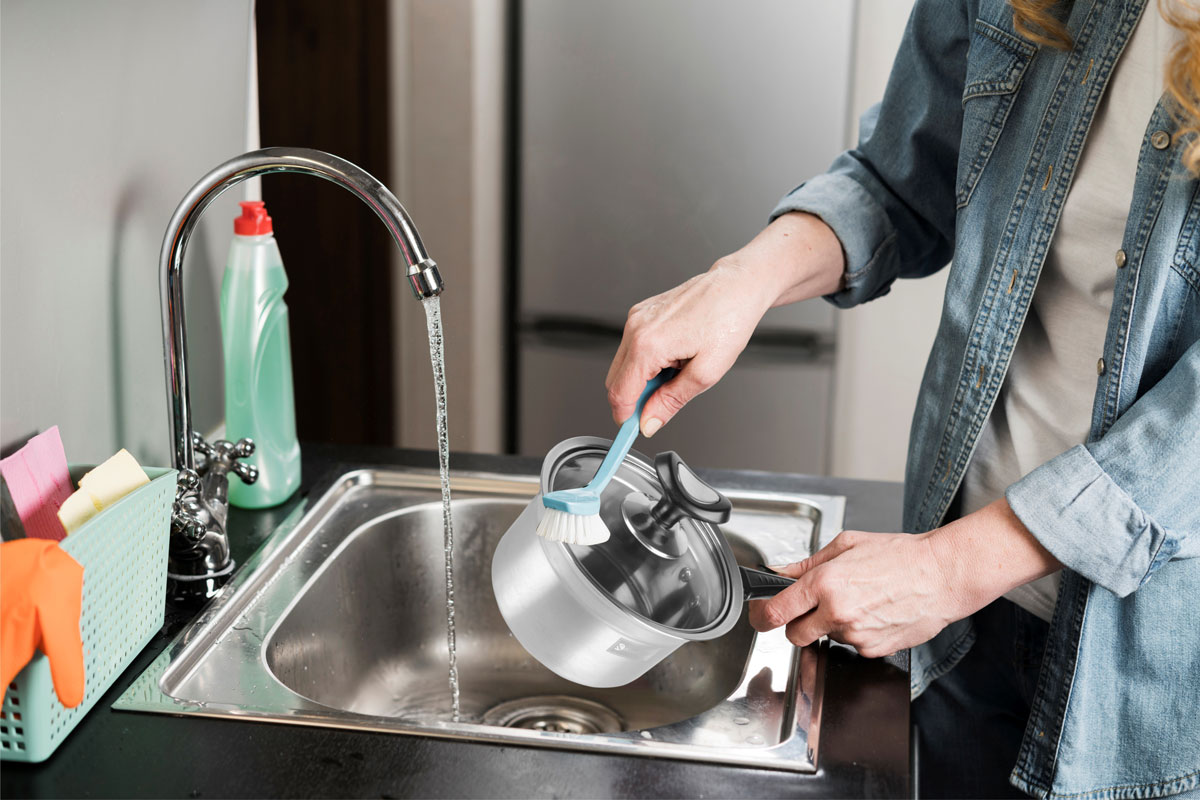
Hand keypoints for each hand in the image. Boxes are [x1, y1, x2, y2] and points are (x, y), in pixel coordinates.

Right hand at [605, 212, 844, 434]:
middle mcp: (636, 328)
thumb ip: (671, 401)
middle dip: (636, 399)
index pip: (620, 394)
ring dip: (644, 379)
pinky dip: (649, 361)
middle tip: (666, 402)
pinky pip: (633, 348)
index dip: (625, 418)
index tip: (632, 432)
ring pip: (624, 365)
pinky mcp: (642, 313)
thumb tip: (650, 421)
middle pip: (615, 381)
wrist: (738, 287)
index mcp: (648, 344)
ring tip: (679, 370)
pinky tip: (676, 355)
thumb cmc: (728, 320)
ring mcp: (637, 318)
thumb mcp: (705, 373)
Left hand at [748, 499, 1061, 657]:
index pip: (775, 612)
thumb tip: (779, 572)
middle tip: (813, 607)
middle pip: (794, 635)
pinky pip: (851, 645)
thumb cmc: (900, 555)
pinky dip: (855, 633)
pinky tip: (872, 613)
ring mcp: (856, 635)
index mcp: (825, 583)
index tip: (760, 615)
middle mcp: (837, 612)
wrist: (942, 575)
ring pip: (826, 639)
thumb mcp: (846, 545)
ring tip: (858, 600)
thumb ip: (806, 563)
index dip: (761, 616)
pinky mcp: (873, 650)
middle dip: (798, 623)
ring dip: (832, 625)